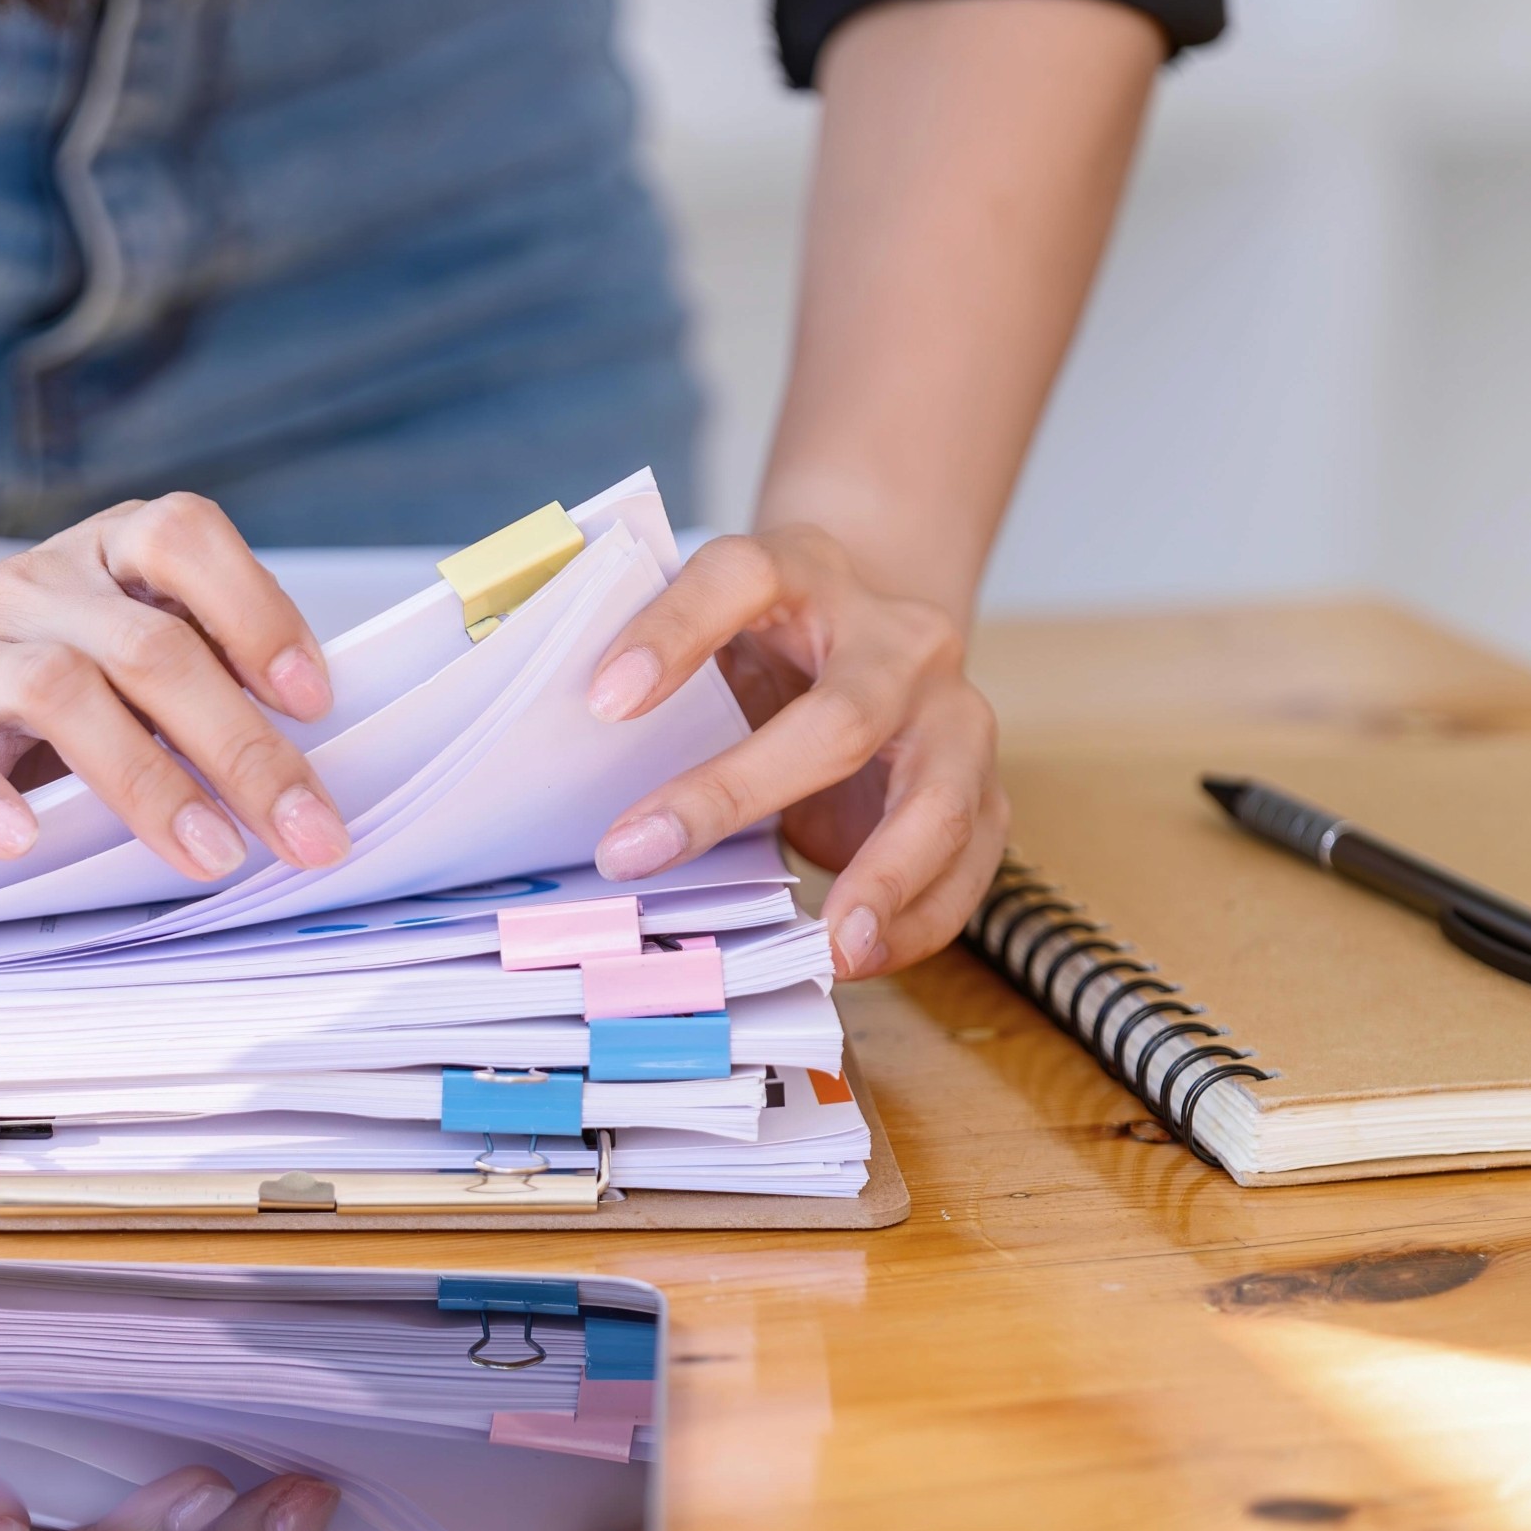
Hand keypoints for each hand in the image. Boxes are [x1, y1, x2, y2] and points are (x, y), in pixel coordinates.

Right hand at [0, 494, 352, 882]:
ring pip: (59, 694)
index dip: (258, 611)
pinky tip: (20, 839)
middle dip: (243, 746)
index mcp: (99, 561)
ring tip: (208, 853)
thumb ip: (193, 684)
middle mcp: (32, 595)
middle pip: (149, 648)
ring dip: (147, 781)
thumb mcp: (109, 651)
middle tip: (307, 831)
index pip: (183, 540)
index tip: (314, 701)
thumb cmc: (10, 682)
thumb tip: (307, 776)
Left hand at [581, 523, 1006, 979]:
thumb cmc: (766, 642)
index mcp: (805, 572)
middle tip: (637, 853)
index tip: (602, 699)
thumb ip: (653, 672)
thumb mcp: (709, 629)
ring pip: (936, 798)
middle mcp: (896, 639)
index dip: (673, 630)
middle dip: (736, 794)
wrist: (873, 625)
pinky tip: (860, 958)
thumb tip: (546, 754)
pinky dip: (919, 918)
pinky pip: (970, 859)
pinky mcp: (984, 783)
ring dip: (884, 879)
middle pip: (841, 716)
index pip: (738, 577)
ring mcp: (954, 712)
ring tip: (829, 948)